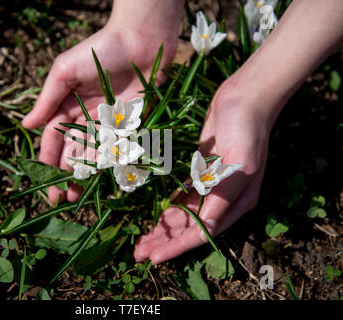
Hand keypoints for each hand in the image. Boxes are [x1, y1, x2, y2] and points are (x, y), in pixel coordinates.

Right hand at [22, 23, 177, 202]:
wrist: (140, 40)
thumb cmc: (99, 51)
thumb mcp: (65, 71)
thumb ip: (47, 100)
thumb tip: (25, 126)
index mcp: (67, 106)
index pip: (53, 138)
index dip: (46, 160)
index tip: (43, 182)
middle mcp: (86, 118)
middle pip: (72, 151)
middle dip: (64, 175)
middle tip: (60, 199)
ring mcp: (108, 123)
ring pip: (93, 155)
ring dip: (84, 176)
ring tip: (76, 196)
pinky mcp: (130, 125)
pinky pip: (117, 149)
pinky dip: (109, 165)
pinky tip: (99, 180)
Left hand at [134, 76, 272, 263]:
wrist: (244, 98)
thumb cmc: (246, 129)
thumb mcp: (239, 165)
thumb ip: (223, 196)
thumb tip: (207, 227)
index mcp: (236, 202)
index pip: (202, 233)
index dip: (177, 247)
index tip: (154, 258)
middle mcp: (224, 199)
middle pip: (189, 227)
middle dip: (165, 242)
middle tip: (139, 254)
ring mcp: (211, 185)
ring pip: (183, 214)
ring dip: (163, 228)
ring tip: (142, 241)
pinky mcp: (201, 171)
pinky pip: (182, 196)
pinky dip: (168, 208)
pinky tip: (155, 217)